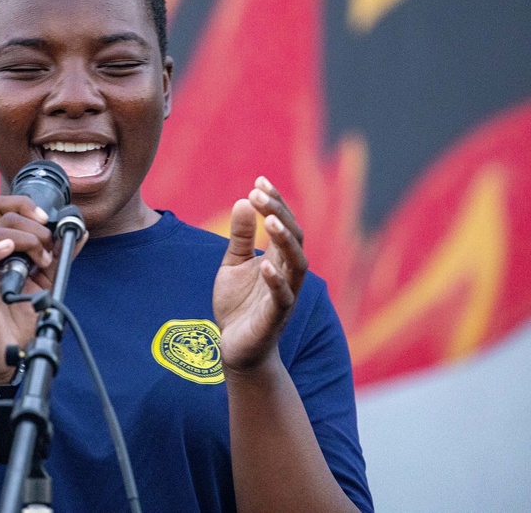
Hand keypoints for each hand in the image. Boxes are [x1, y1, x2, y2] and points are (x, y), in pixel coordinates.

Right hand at [0, 195, 86, 382]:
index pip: (3, 206)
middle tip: (47, 249)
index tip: (49, 220)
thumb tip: (80, 232)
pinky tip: (8, 250)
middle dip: (31, 224)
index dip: (26, 205)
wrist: (5, 356)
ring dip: (24, 240)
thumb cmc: (19, 318)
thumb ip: (60, 256)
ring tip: (39, 260)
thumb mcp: (45, 281)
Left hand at [213, 177, 306, 373]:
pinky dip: (276, 281)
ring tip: (269, 220)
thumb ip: (240, 237)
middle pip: (295, 238)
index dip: (275, 202)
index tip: (259, 180)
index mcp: (278, 259)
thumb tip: (243, 200)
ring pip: (297, 265)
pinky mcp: (275, 318)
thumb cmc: (238, 306)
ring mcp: (284, 296)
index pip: (284, 225)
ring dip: (285, 241)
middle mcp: (287, 274)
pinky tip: (264, 264)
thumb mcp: (233, 265)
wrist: (235, 349)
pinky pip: (282, 298)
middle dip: (280, 214)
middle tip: (260, 193)